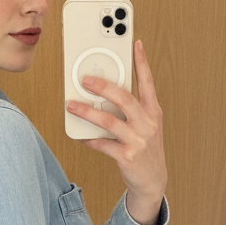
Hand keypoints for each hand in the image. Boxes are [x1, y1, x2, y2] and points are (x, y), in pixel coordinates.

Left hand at [66, 40, 166, 223]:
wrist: (153, 181)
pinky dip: (90, 139)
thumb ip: (131, 109)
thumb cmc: (146, 149)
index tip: (135, 43)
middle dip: (103, 86)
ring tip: (72, 105)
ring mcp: (138, 141)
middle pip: (124, 99)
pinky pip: (103, 145)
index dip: (142, 62)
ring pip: (109, 121)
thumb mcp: (146, 126)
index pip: (148, 82)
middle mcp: (148, 124)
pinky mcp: (127, 157)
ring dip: (87, 112)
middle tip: (85, 79)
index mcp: (153, 112)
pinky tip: (80, 136)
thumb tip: (104, 94)